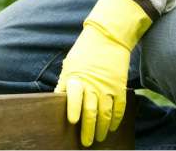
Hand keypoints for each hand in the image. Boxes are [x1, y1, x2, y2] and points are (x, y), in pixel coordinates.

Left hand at [55, 0, 151, 146]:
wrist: (108, 36)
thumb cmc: (84, 51)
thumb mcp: (69, 64)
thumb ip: (64, 83)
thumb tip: (56, 101)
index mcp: (77, 77)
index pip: (73, 96)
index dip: (73, 109)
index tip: (72, 122)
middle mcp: (93, 84)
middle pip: (91, 112)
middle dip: (88, 130)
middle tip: (86, 142)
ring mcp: (108, 86)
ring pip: (106, 114)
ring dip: (102, 129)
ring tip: (99, 138)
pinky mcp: (119, 86)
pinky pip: (119, 108)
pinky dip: (116, 120)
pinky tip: (112, 127)